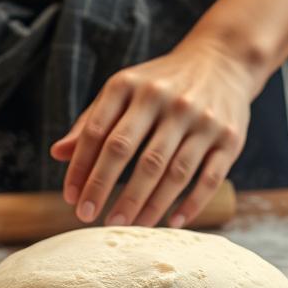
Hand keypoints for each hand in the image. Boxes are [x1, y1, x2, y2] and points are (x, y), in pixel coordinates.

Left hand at [50, 37, 260, 227]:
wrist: (222, 61)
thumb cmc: (160, 84)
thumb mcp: (124, 90)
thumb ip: (92, 121)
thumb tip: (57, 153)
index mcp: (131, 85)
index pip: (98, 132)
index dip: (81, 169)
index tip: (72, 199)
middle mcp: (165, 99)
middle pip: (130, 153)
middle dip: (106, 189)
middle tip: (90, 218)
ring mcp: (201, 119)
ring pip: (170, 171)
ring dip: (146, 204)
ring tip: (128, 226)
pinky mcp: (230, 138)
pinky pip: (208, 178)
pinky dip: (190, 204)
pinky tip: (171, 221)